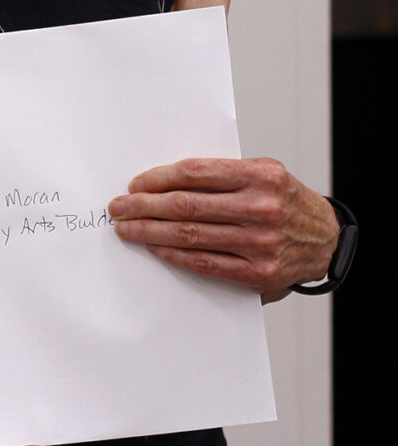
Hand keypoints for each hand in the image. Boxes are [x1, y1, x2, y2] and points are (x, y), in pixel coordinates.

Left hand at [109, 157, 338, 295]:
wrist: (327, 237)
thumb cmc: (285, 201)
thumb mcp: (262, 174)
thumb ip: (221, 176)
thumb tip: (162, 182)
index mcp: (261, 175)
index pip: (194, 173)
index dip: (157, 179)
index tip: (135, 185)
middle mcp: (262, 207)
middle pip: (186, 205)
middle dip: (144, 206)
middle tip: (119, 207)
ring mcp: (261, 242)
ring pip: (190, 235)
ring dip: (150, 231)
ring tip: (127, 228)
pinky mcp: (260, 272)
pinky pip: (205, 263)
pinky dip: (174, 255)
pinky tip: (155, 248)